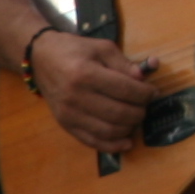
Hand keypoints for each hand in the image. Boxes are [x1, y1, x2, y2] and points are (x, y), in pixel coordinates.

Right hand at [25, 30, 157, 153]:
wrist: (40, 59)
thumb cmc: (73, 50)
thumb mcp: (101, 47)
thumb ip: (123, 63)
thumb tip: (144, 78)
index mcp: (85, 73)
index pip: (126, 90)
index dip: (146, 94)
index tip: (153, 92)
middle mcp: (76, 97)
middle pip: (119, 113)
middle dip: (140, 111)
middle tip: (145, 105)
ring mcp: (69, 114)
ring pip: (109, 131)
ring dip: (130, 128)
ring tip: (135, 118)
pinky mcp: (65, 125)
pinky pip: (92, 141)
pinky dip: (112, 146)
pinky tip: (126, 142)